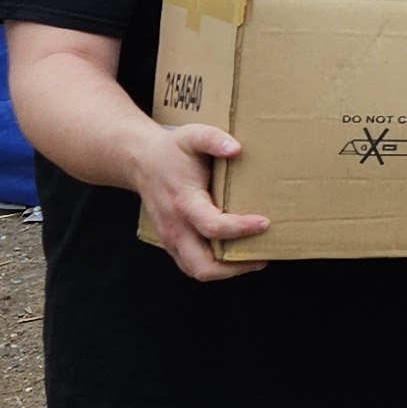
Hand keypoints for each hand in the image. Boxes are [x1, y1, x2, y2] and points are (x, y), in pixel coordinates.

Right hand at [139, 124, 269, 283]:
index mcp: (183, 202)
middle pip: (202, 265)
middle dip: (235, 267)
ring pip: (197, 270)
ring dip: (226, 271)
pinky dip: (214, 267)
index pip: (212, 226)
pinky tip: (234, 256)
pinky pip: (192, 265)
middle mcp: (175, 227)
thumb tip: (235, 148)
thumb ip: (213, 139)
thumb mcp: (192, 136)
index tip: (265, 223)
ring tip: (253, 259)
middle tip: (262, 256)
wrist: (141, 162)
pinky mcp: (172, 243)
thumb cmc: (172, 150)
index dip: (241, 228)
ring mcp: (171, 238)